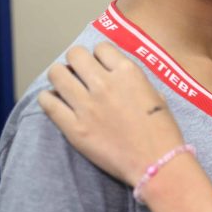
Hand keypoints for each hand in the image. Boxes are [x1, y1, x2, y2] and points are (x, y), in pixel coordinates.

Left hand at [38, 42, 185, 186]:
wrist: (157, 163)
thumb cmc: (163, 130)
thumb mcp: (156, 95)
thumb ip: (134, 81)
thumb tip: (118, 77)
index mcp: (128, 72)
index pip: (101, 48)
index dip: (99, 55)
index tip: (99, 65)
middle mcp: (104, 83)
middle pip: (75, 55)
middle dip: (76, 61)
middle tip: (79, 73)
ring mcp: (86, 105)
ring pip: (57, 74)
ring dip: (60, 76)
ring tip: (64, 84)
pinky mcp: (73, 127)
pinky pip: (48, 103)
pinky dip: (48, 98)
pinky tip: (53, 100)